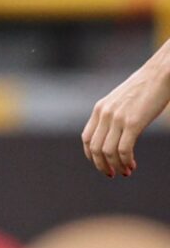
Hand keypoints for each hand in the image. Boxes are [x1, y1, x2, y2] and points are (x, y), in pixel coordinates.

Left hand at [83, 61, 169, 177]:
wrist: (161, 73)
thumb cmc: (147, 86)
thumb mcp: (123, 100)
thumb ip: (115, 114)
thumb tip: (118, 131)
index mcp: (99, 109)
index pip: (87, 138)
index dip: (91, 155)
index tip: (102, 164)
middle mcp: (104, 114)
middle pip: (94, 149)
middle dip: (102, 165)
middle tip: (113, 174)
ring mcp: (117, 118)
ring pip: (108, 152)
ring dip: (115, 166)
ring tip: (126, 172)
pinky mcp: (132, 122)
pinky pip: (123, 149)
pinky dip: (126, 161)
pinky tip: (132, 165)